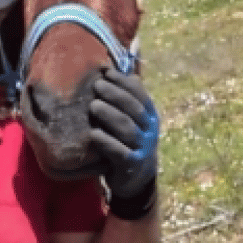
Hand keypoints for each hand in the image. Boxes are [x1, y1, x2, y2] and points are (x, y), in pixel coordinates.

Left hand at [90, 71, 158, 214]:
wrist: (135, 178)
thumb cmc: (127, 141)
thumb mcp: (130, 118)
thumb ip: (126, 96)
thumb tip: (124, 63)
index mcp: (149, 115)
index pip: (140, 94)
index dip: (124, 82)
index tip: (106, 73)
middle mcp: (149, 130)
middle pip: (134, 109)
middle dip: (116, 96)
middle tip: (97, 86)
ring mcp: (142, 147)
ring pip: (127, 129)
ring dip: (110, 116)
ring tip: (93, 107)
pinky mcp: (131, 164)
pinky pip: (119, 152)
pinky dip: (107, 142)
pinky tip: (93, 135)